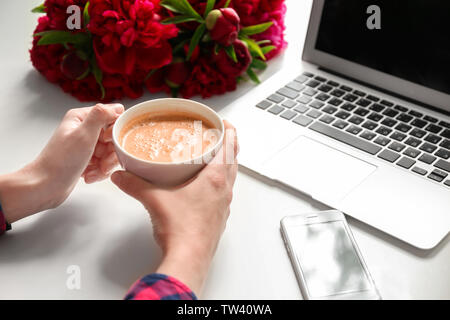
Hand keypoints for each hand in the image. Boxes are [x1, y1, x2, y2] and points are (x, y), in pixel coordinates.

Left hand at [0, 103, 123, 222]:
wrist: (45, 186)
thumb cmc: (59, 162)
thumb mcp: (83, 135)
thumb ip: (101, 116)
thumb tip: (117, 106)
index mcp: (82, 118)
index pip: (111, 117)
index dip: (115, 132)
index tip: (110, 142)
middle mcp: (84, 129)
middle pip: (112, 138)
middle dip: (110, 154)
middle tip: (103, 163)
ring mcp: (85, 145)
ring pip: (109, 153)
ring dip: (105, 165)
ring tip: (93, 172)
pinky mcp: (86, 159)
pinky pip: (103, 163)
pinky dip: (99, 172)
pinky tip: (89, 176)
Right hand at [111, 120, 238, 294]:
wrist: (189, 259)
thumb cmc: (181, 230)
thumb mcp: (154, 200)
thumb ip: (135, 184)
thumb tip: (121, 176)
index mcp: (213, 180)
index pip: (229, 148)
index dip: (229, 132)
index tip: (225, 123)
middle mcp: (223, 191)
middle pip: (233, 161)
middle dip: (229, 146)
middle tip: (220, 137)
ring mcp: (223, 206)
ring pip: (230, 178)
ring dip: (226, 166)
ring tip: (213, 160)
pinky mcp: (219, 219)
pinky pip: (223, 195)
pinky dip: (219, 184)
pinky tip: (205, 189)